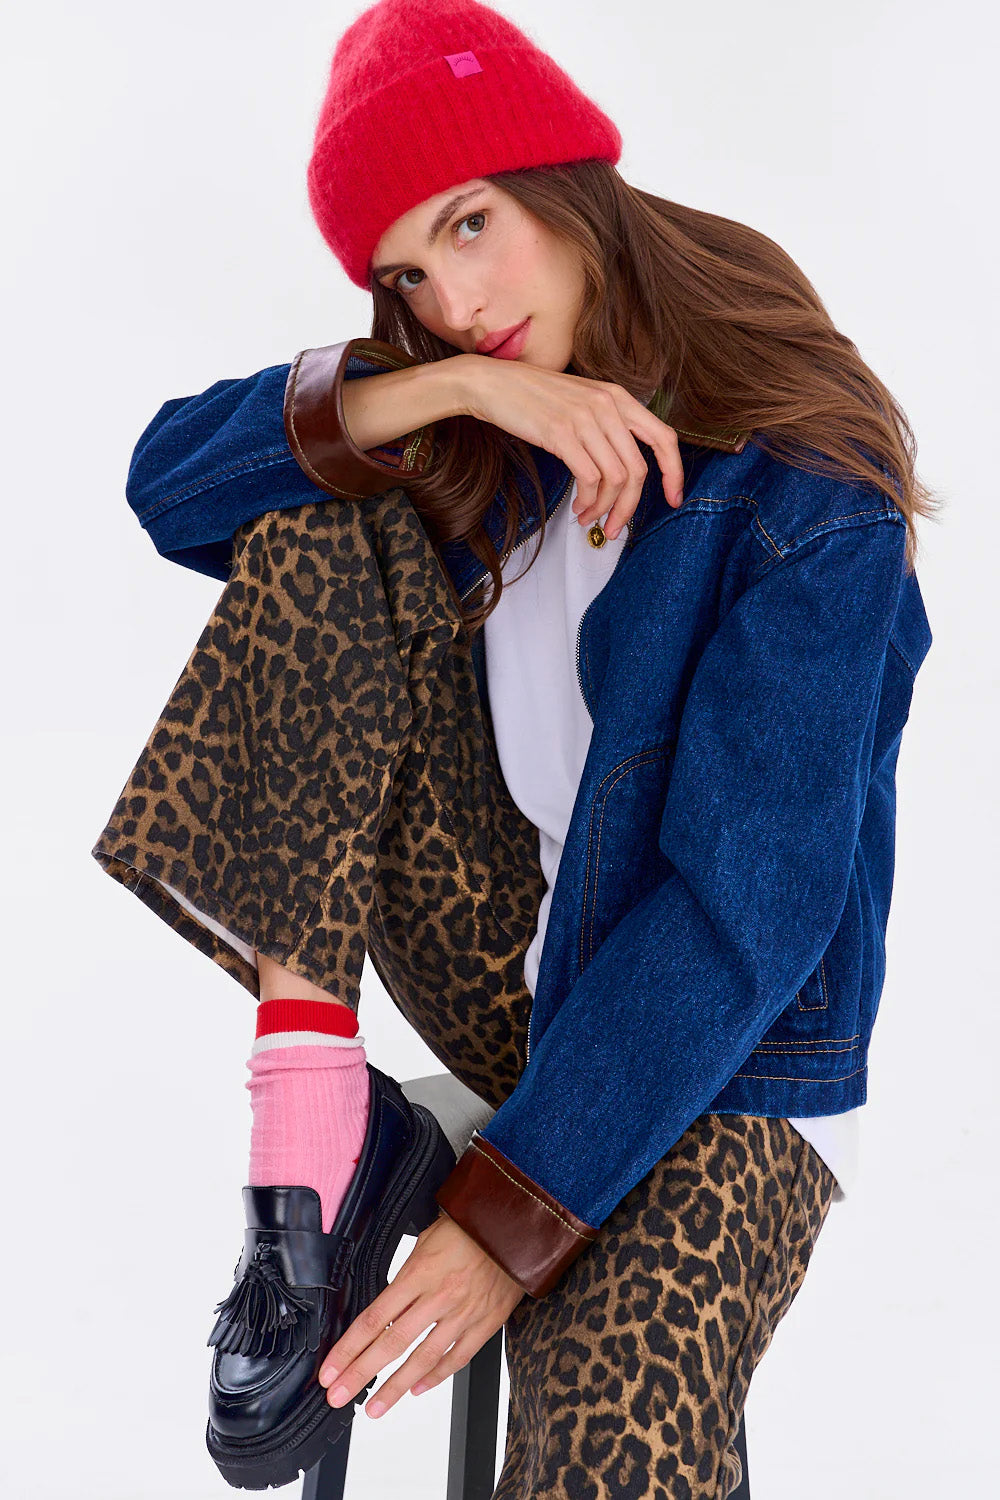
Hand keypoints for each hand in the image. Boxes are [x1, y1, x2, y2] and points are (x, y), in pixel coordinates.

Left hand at [317, 1210, 525, 1418]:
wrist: (515, 1226)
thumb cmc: (469, 1226)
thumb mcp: (426, 1240)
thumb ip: (406, 1275)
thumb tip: (387, 1307)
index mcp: (418, 1273)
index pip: (373, 1318)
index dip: (348, 1348)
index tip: (331, 1369)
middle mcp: (438, 1297)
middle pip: (391, 1343)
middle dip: (361, 1373)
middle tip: (339, 1396)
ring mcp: (462, 1314)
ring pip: (422, 1359)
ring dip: (394, 1387)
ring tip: (375, 1408)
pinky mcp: (485, 1324)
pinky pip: (457, 1357)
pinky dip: (436, 1377)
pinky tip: (417, 1389)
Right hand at [454, 353, 684, 540]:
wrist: (493, 384)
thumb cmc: (535, 398)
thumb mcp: (583, 403)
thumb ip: (607, 427)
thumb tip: (622, 472)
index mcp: (619, 397)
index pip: (664, 437)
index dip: (674, 472)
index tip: (674, 498)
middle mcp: (607, 405)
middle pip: (638, 470)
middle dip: (629, 507)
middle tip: (615, 526)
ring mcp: (585, 418)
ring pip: (615, 479)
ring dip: (604, 508)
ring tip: (589, 518)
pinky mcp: (561, 433)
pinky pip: (589, 478)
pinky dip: (587, 501)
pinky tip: (577, 507)